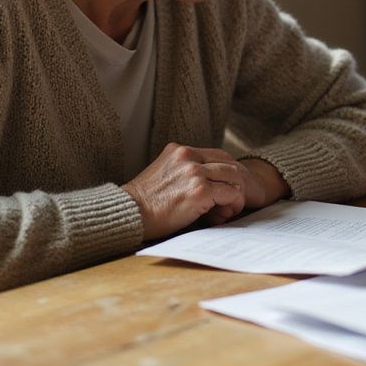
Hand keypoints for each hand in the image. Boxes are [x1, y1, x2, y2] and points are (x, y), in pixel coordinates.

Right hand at [123, 142, 254, 239]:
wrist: (129, 213)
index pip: (217, 155)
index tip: (225, 189)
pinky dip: (233, 204)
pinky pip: (231, 193)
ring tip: (228, 209)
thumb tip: (211, 184)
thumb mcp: (164, 174)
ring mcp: (195, 172)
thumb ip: (185, 172)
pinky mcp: (201, 190)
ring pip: (234, 176)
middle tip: (231, 201)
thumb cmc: (144, 203)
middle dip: (234, 183)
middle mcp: (189, 156)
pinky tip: (224, 214)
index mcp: (180, 150)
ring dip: (236, 194)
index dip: (226, 173)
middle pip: (229, 163)